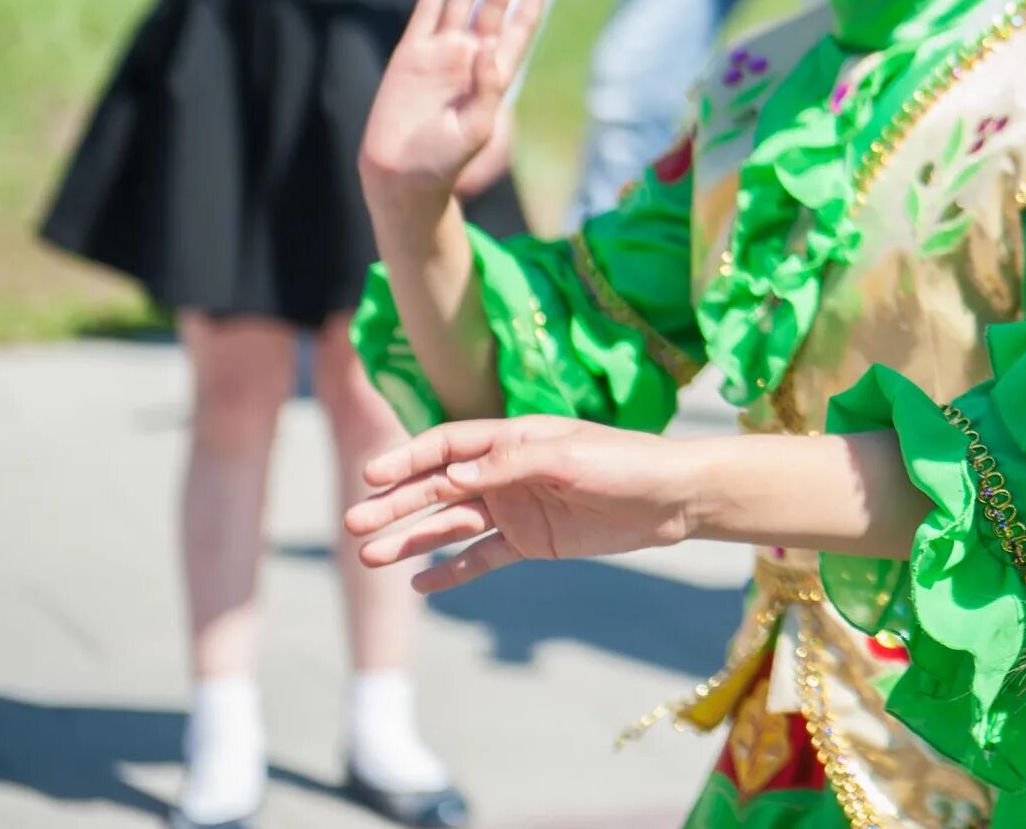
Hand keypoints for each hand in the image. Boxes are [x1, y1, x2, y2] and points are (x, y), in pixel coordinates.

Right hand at [345, 417, 701, 591]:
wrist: (673, 498)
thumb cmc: (625, 462)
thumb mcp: (568, 457)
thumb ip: (510, 463)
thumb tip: (450, 471)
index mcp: (514, 439)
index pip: (447, 446)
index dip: (408, 460)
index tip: (370, 476)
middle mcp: (508, 472)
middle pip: (439, 488)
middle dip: (396, 505)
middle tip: (352, 526)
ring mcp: (518, 508)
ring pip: (452, 525)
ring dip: (413, 539)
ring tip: (370, 557)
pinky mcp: (533, 541)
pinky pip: (482, 557)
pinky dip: (452, 571)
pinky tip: (419, 585)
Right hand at [359, 0, 550, 206]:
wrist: (401, 175)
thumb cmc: (446, 160)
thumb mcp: (477, 127)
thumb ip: (488, 88)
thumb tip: (488, 46)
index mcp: (496, 71)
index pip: (520, 22)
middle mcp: (471, 54)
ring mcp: (441, 52)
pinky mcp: (411, 54)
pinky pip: (427, 12)